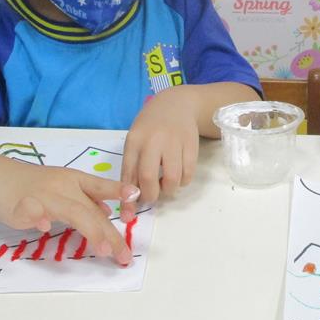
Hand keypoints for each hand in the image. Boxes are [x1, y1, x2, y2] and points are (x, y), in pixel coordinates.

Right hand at [0, 160, 138, 265]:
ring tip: (102, 249)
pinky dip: (38, 218)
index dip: (117, 190)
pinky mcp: (21, 205)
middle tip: (122, 255)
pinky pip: (31, 211)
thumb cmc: (33, 184)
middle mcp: (62, 186)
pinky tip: (44, 227)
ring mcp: (42, 195)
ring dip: (89, 230)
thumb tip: (107, 212)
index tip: (136, 195)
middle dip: (108, 234)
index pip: (99, 186)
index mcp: (74, 180)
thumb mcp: (63, 187)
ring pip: (71, 211)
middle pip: (90, 210)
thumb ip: (85, 200)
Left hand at [121, 89, 200, 218]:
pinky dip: (183, 181)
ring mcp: (174, 141)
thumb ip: (132, 167)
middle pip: (148, 177)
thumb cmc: (150, 127)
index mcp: (134, 140)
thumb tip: (130, 199)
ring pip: (172, 178)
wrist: (176, 104)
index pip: (128, 173)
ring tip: (166, 184)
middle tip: (152, 198)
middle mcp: (153, 140)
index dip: (127, 198)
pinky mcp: (191, 144)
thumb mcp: (136, 140)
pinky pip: (188, 173)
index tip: (127, 215)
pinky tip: (179, 175)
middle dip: (150, 196)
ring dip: (169, 189)